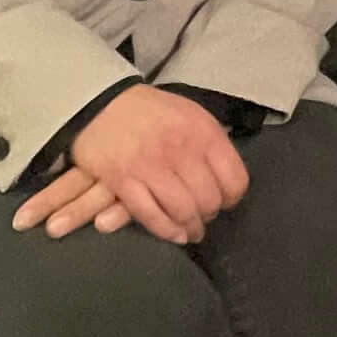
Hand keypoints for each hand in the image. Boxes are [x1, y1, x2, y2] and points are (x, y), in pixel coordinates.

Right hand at [12, 84, 247, 245]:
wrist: (101, 102)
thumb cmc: (151, 112)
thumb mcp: (191, 116)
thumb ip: (211, 145)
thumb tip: (227, 180)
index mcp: (203, 132)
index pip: (234, 180)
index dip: (232, 197)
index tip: (224, 201)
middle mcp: (180, 149)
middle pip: (209, 200)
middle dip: (209, 214)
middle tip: (203, 217)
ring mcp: (150, 166)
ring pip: (183, 211)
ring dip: (190, 227)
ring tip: (191, 231)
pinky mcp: (123, 180)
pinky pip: (151, 216)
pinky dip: (166, 231)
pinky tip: (174, 234)